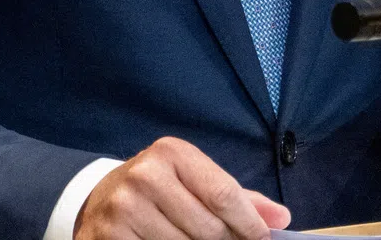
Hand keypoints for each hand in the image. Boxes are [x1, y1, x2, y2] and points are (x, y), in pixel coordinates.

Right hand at [74, 136, 290, 239]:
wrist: (98, 199)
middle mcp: (145, 176)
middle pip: (206, 228)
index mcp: (172, 153)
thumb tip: (281, 219)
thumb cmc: (159, 188)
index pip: (222, 193)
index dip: (248, 223)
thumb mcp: (193, 179)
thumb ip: (238, 198)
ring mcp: (123, 210)